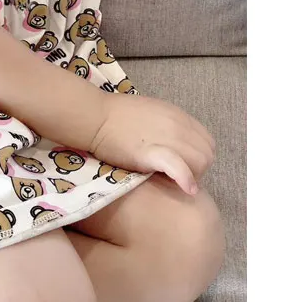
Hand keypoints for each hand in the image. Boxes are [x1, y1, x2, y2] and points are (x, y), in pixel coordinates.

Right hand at [89, 92, 215, 194]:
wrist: (95, 116)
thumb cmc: (115, 115)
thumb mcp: (149, 112)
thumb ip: (166, 125)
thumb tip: (174, 142)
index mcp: (177, 115)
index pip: (206, 141)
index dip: (197, 156)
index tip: (182, 164)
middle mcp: (178, 124)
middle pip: (206, 154)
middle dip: (197, 168)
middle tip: (176, 175)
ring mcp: (167, 137)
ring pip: (199, 162)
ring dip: (191, 176)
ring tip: (172, 181)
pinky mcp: (153, 152)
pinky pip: (180, 166)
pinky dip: (186, 178)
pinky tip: (186, 189)